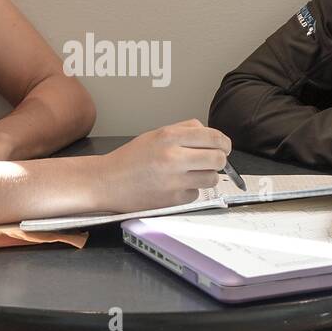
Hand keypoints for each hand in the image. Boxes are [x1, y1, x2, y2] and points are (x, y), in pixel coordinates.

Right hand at [97, 119, 231, 212]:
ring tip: (189, 174)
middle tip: (211, 161)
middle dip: (219, 160)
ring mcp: (174, 181)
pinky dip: (190, 191)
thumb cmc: (131, 158)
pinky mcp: (173, 200)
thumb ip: (184, 130)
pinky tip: (174, 186)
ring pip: (211, 179)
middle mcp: (173, 157)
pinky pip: (196, 194)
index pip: (213, 137)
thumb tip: (211, 135)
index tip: (224, 147)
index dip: (224, 143)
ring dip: (205, 176)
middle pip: (218, 159)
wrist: (107, 182)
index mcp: (169, 137)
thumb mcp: (156, 134)